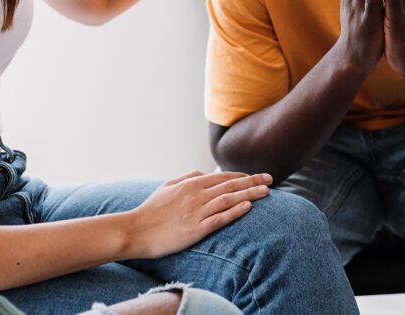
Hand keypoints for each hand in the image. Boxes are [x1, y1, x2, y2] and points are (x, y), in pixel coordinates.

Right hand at [127, 170, 271, 258]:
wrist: (134, 231)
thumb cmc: (150, 210)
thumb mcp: (168, 186)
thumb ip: (187, 177)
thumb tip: (204, 173)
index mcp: (191, 184)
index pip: (223, 177)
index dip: (242, 175)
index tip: (256, 176)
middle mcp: (196, 195)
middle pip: (231, 185)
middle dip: (253, 181)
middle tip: (270, 180)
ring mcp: (196, 212)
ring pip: (229, 199)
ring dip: (249, 194)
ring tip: (266, 192)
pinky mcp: (194, 230)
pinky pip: (219, 219)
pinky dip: (235, 212)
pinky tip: (248, 207)